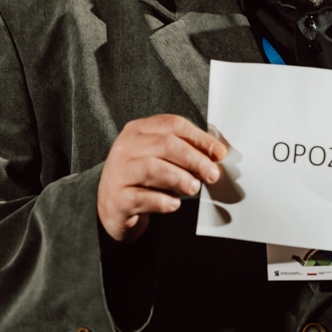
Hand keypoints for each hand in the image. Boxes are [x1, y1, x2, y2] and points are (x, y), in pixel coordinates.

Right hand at [97, 115, 226, 243]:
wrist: (111, 207)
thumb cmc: (142, 178)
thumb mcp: (159, 156)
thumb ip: (184, 150)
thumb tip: (216, 154)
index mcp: (138, 130)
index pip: (173, 125)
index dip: (200, 138)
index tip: (219, 153)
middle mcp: (125, 148)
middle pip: (166, 145)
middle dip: (195, 159)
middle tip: (212, 174)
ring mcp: (118, 173)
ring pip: (153, 168)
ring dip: (180, 178)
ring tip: (193, 187)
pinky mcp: (117, 200)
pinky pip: (143, 198)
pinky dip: (164, 201)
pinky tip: (174, 203)